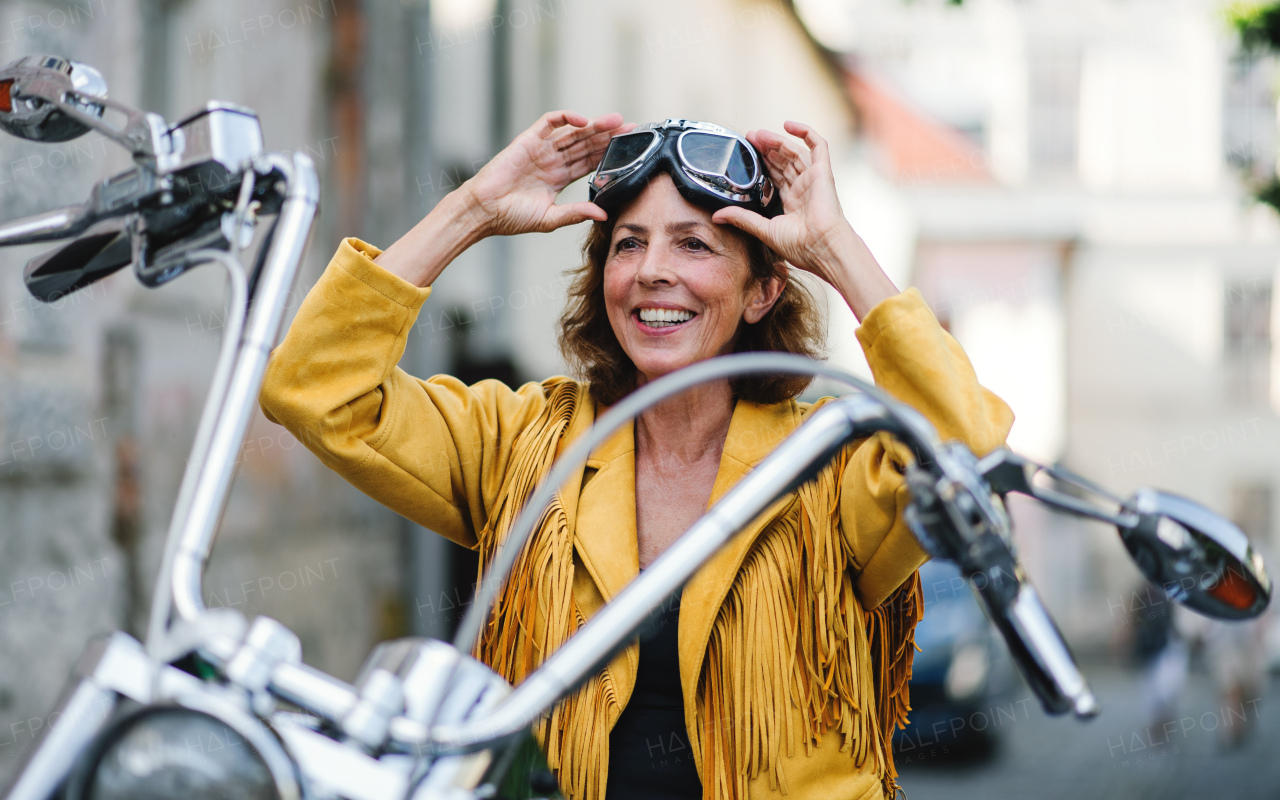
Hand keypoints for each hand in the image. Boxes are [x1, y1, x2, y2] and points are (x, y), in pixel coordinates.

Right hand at [463, 110, 633, 236]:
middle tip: (630, 129)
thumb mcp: (550, 218)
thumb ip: (576, 213)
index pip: (589, 163)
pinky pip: (549, 122)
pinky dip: (566, 118)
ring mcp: (541, 149)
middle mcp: (552, 161)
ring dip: (594, 126)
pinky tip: (582, 121)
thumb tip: (603, 214)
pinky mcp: (528, 140)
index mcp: (558, 178)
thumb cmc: (511, 217)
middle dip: (607, 137)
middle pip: (586, 144)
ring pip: (573, 132)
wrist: (484, 210)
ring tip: (615, 121)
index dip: (608, 155)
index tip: (629, 151)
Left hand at [711, 121, 896, 317]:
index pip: (776, 176)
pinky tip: (788, 125)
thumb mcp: (763, 229)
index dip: (763, 163)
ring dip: (777, 141)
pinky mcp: (823, 172)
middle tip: (750, 139)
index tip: (747, 154)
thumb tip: (717, 216)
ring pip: (794, 152)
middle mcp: (803, 188)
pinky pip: (818, 145)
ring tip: (758, 134)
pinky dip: (805, 132)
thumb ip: (741, 218)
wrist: (822, 247)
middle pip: (783, 161)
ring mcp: (813, 179)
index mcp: (792, 202)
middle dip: (766, 149)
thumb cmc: (800, 245)